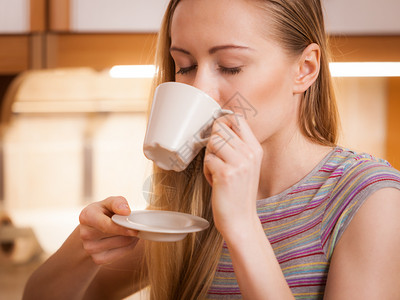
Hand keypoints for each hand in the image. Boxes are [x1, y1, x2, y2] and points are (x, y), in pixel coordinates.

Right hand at [79, 196, 138, 264]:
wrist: (94, 229)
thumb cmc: (104, 212)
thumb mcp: (109, 202)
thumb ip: (118, 202)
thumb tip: (126, 211)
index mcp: (86, 216)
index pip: (106, 226)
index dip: (122, 228)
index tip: (135, 230)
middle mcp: (85, 234)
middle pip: (117, 235)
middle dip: (131, 230)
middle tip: (136, 225)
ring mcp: (90, 249)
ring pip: (122, 244)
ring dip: (132, 238)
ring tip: (131, 230)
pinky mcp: (98, 259)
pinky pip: (122, 254)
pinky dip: (130, 246)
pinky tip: (127, 239)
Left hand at [203, 114, 262, 237]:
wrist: (241, 220)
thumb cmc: (239, 193)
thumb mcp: (246, 165)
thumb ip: (237, 146)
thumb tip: (217, 127)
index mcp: (255, 148)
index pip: (237, 118)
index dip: (222, 122)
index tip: (218, 135)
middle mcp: (249, 153)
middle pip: (220, 128)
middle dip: (212, 141)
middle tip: (217, 158)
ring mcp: (239, 163)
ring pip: (212, 141)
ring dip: (209, 156)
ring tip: (216, 170)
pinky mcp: (226, 174)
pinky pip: (208, 159)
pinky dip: (207, 171)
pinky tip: (215, 181)